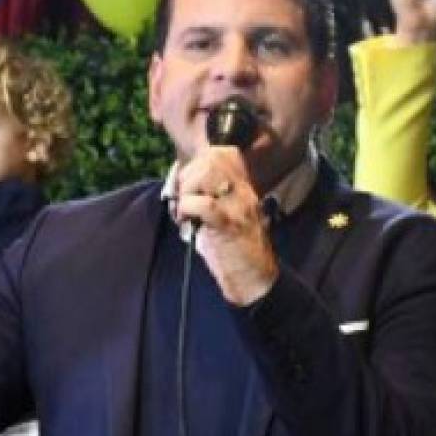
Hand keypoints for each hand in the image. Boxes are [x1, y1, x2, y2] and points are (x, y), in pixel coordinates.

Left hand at [169, 147, 278, 305]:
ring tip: (184, 210)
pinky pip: (205, 204)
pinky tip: (184, 221)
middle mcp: (244, 193)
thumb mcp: (224, 218)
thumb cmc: (235, 252)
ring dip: (187, 190)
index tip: (189, 181)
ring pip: (208, 174)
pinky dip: (187, 208)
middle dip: (189, 174)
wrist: (256, 282)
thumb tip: (179, 187)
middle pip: (213, 158)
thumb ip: (208, 198)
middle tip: (182, 197)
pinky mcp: (229, 226)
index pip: (226, 153)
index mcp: (244, 189)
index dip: (201, 160)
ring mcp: (238, 208)